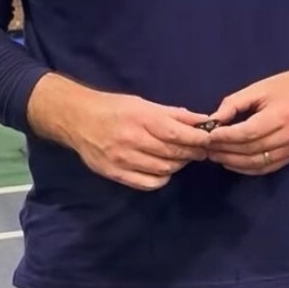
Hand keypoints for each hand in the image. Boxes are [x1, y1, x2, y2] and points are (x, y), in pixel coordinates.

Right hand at [27, 75, 212, 190]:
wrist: (77, 119)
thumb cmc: (115, 108)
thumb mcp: (144, 104)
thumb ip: (173, 114)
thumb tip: (202, 120)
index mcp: (141, 119)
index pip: (178, 135)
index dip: (198, 140)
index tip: (210, 140)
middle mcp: (132, 140)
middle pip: (173, 154)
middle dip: (192, 153)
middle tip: (200, 150)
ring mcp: (123, 159)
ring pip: (164, 170)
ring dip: (178, 165)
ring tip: (180, 157)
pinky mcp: (115, 174)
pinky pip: (148, 183)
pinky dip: (162, 178)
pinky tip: (163, 169)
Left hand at [203, 69, 288, 175]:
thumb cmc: (287, 86)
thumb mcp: (259, 88)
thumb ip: (235, 103)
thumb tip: (213, 120)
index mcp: (280, 115)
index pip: (247, 132)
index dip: (226, 136)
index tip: (208, 135)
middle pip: (251, 150)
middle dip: (225, 150)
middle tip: (206, 148)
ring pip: (257, 162)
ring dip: (233, 162)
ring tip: (215, 156)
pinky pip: (267, 167)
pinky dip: (247, 169)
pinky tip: (232, 163)